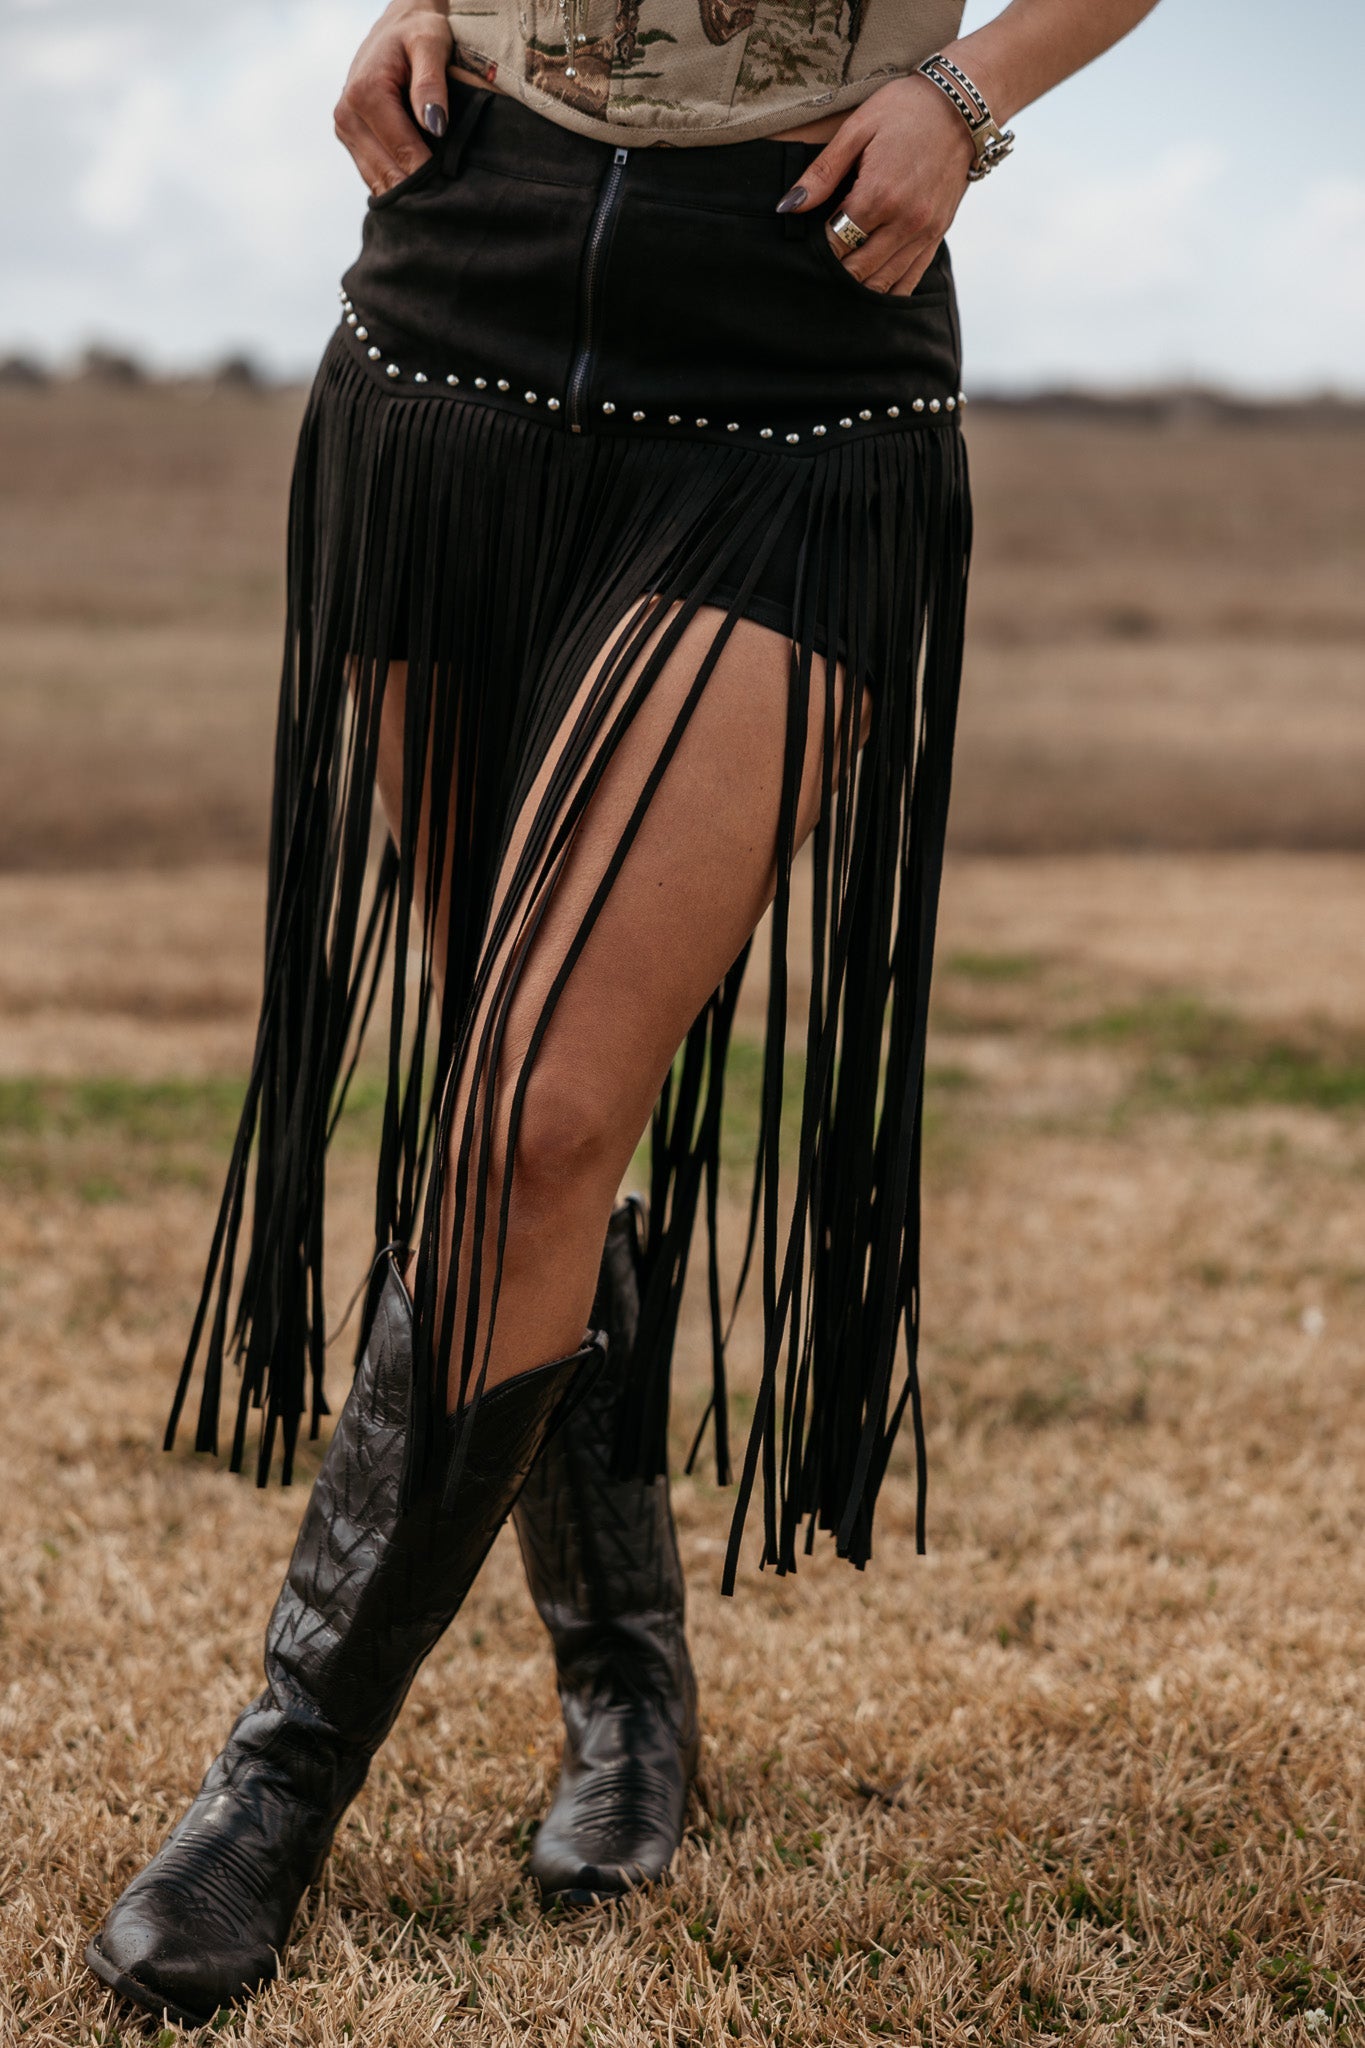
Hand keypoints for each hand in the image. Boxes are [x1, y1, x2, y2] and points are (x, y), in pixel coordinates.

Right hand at [334, 0, 453, 195]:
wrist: (397, 26)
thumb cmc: (419, 32)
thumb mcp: (431, 44)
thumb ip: (431, 83)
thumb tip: (435, 126)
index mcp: (365, 93)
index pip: (403, 153)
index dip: (431, 175)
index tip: (457, 190)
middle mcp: (347, 114)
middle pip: (388, 174)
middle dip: (420, 190)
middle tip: (453, 200)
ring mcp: (344, 129)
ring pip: (378, 182)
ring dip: (408, 194)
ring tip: (439, 197)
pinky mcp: (349, 139)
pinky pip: (374, 176)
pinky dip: (397, 185)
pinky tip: (421, 188)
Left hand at [777, 74, 975, 297]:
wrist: (961, 105)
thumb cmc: (904, 110)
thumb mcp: (856, 130)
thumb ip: (822, 174)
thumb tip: (787, 207)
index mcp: (879, 195)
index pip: (835, 243)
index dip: (817, 248)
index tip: (808, 242)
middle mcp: (904, 221)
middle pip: (857, 270)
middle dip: (834, 270)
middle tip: (818, 264)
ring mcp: (924, 232)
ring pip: (882, 282)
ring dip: (857, 285)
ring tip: (839, 275)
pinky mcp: (937, 235)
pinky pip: (909, 280)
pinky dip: (887, 289)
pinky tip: (868, 286)